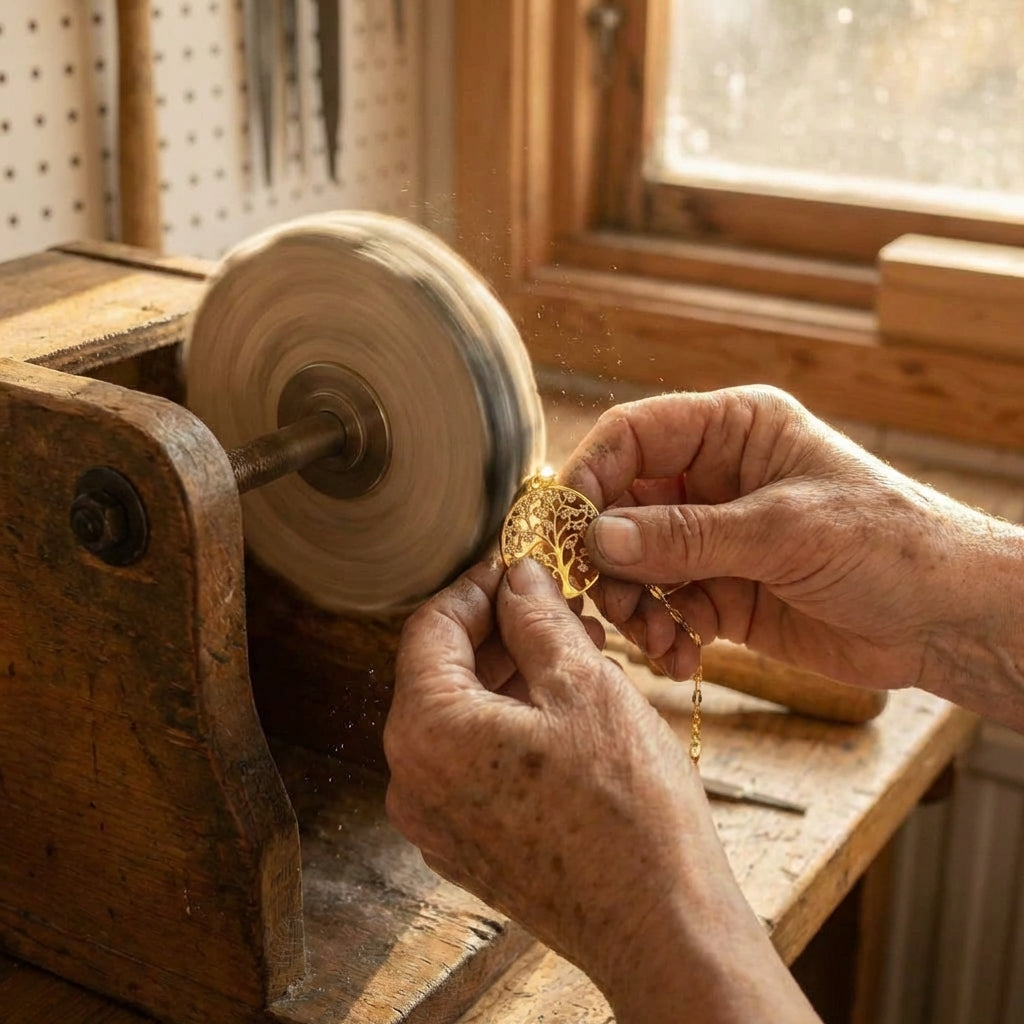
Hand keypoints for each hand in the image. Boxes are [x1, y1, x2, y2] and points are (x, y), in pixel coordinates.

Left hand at [385, 555, 817, 1021]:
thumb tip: (517, 578)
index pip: (431, 627)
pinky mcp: (468, 846)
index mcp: (427, 731)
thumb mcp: (585, 685)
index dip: (477, 586)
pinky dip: (509, 722)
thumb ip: (538, 619)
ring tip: (572, 649)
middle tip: (555, 603)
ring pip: (461, 717)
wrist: (661, 928)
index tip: (516, 565)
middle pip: (441, 672)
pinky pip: (474, 761)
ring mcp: (437, 820)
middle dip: (499, 629)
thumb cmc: (628, 811)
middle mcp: (413, 780)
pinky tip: (563, 706)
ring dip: (509, 674)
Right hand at [561, 386, 1023, 706]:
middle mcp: (714, 480)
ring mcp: (715, 539)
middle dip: (609, 558)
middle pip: (621, 506)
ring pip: (635, 565)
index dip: (591, 476)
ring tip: (657, 641)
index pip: (633, 436)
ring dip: (632, 606)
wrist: (949, 620)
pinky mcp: (722, 592)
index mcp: (733, 432)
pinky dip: (660, 636)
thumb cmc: (891, 544)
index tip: (569, 530)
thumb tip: (599, 539)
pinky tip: (681, 658)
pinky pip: (664, 609)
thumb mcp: (786, 530)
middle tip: (612, 603)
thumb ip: (688, 537)